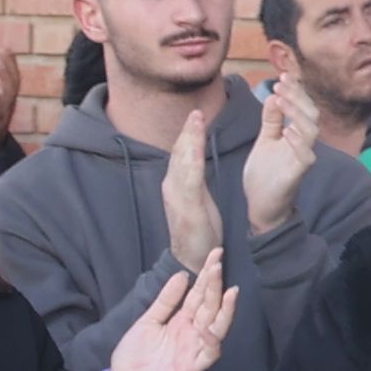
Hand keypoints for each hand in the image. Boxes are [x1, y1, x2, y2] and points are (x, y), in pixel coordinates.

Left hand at [99, 259, 238, 370]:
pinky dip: (213, 340)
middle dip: (215, 284)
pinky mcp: (194, 365)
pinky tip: (211, 327)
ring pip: (217, 325)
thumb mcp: (148, 320)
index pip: (200, 293)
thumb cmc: (135, 352)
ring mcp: (195, 347)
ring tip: (229, 291)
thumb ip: (166, 300)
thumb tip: (182, 275)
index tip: (216, 253)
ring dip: (224, 309)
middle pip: (210, 304)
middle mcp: (193, 330)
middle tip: (218, 263)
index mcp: (183, 318)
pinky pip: (210, 352)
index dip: (208, 274)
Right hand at [159, 104, 222, 275]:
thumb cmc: (198, 231)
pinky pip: (190, 181)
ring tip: (195, 121)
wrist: (191, 259)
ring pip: (183, 162)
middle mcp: (172, 187)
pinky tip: (196, 149)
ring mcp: (177, 197)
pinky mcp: (186, 207)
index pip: (182, 154)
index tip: (195, 116)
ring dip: (189, 140)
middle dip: (187, 132)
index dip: (188, 135)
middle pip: (180, 154)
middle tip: (194, 111)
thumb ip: (195, 181)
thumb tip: (195, 162)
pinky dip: (192, 162)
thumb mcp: (198, 201)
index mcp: (176, 185)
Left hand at [245, 70, 324, 233]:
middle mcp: (304, 144)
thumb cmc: (265, 175)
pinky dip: (298, 140)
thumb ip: (271, 120)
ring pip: (312, 130)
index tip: (282, 76)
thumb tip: (272, 95)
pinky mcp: (298, 173)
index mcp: (296, 135)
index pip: (302, 107)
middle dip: (297, 96)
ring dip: (296, 113)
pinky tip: (286, 130)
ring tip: (281, 99)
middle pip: (311, 114)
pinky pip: (306, 155)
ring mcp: (302, 158)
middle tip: (282, 82)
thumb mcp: (265, 140)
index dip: (295, 91)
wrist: (261, 205)